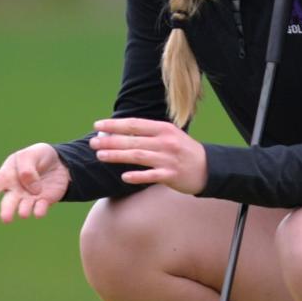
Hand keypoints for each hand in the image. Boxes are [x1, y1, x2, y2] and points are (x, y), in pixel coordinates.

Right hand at [0, 142, 70, 222]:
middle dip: (6, 211)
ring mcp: (28, 198)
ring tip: (23, 213)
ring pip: (23, 208)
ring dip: (24, 211)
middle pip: (8, 203)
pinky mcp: (42, 202)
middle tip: (6, 219)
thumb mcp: (31, 154)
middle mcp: (15, 190)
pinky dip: (39, 211)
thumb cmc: (37, 157)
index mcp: (7, 176)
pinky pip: (40, 209)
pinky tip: (39, 212)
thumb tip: (33, 189)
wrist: (58, 162)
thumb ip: (28, 168)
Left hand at [90, 118, 206, 194]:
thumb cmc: (183, 151)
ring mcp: (168, 159)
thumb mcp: (169, 136)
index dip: (114, 124)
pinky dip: (137, 176)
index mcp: (164, 129)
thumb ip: (148, 134)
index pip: (134, 124)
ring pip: (138, 156)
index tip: (97, 125)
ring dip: (117, 156)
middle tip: (93, 142)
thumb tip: (119, 133)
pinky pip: (150, 176)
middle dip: (110, 140)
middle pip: (132, 140)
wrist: (208, 168)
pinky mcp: (171, 175)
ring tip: (100, 155)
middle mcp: (165, 142)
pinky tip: (124, 176)